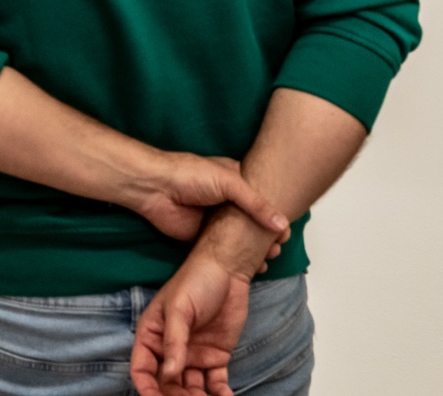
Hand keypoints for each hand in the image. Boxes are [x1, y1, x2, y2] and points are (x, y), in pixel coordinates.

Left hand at [128, 152, 288, 245]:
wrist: (155, 189)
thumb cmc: (189, 175)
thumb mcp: (229, 182)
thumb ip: (256, 203)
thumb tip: (282, 224)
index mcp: (236, 181)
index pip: (263, 199)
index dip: (276, 215)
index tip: (286, 232)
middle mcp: (229, 201)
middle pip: (254, 221)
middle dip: (267, 235)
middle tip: (278, 248)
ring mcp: (217, 220)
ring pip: (242, 238)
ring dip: (255, 249)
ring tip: (269, 259)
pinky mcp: (205, 236)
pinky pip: (226, 250)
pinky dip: (238, 259)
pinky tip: (252, 267)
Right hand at [130, 239, 254, 395]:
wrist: (228, 270)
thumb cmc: (195, 281)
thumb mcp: (179, 308)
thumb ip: (174, 341)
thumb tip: (169, 374)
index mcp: (153, 336)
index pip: (143, 369)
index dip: (147, 388)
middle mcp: (171, 350)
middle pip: (168, 384)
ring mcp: (194, 355)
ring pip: (191, 388)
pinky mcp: (216, 357)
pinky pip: (215, 383)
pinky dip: (219, 394)